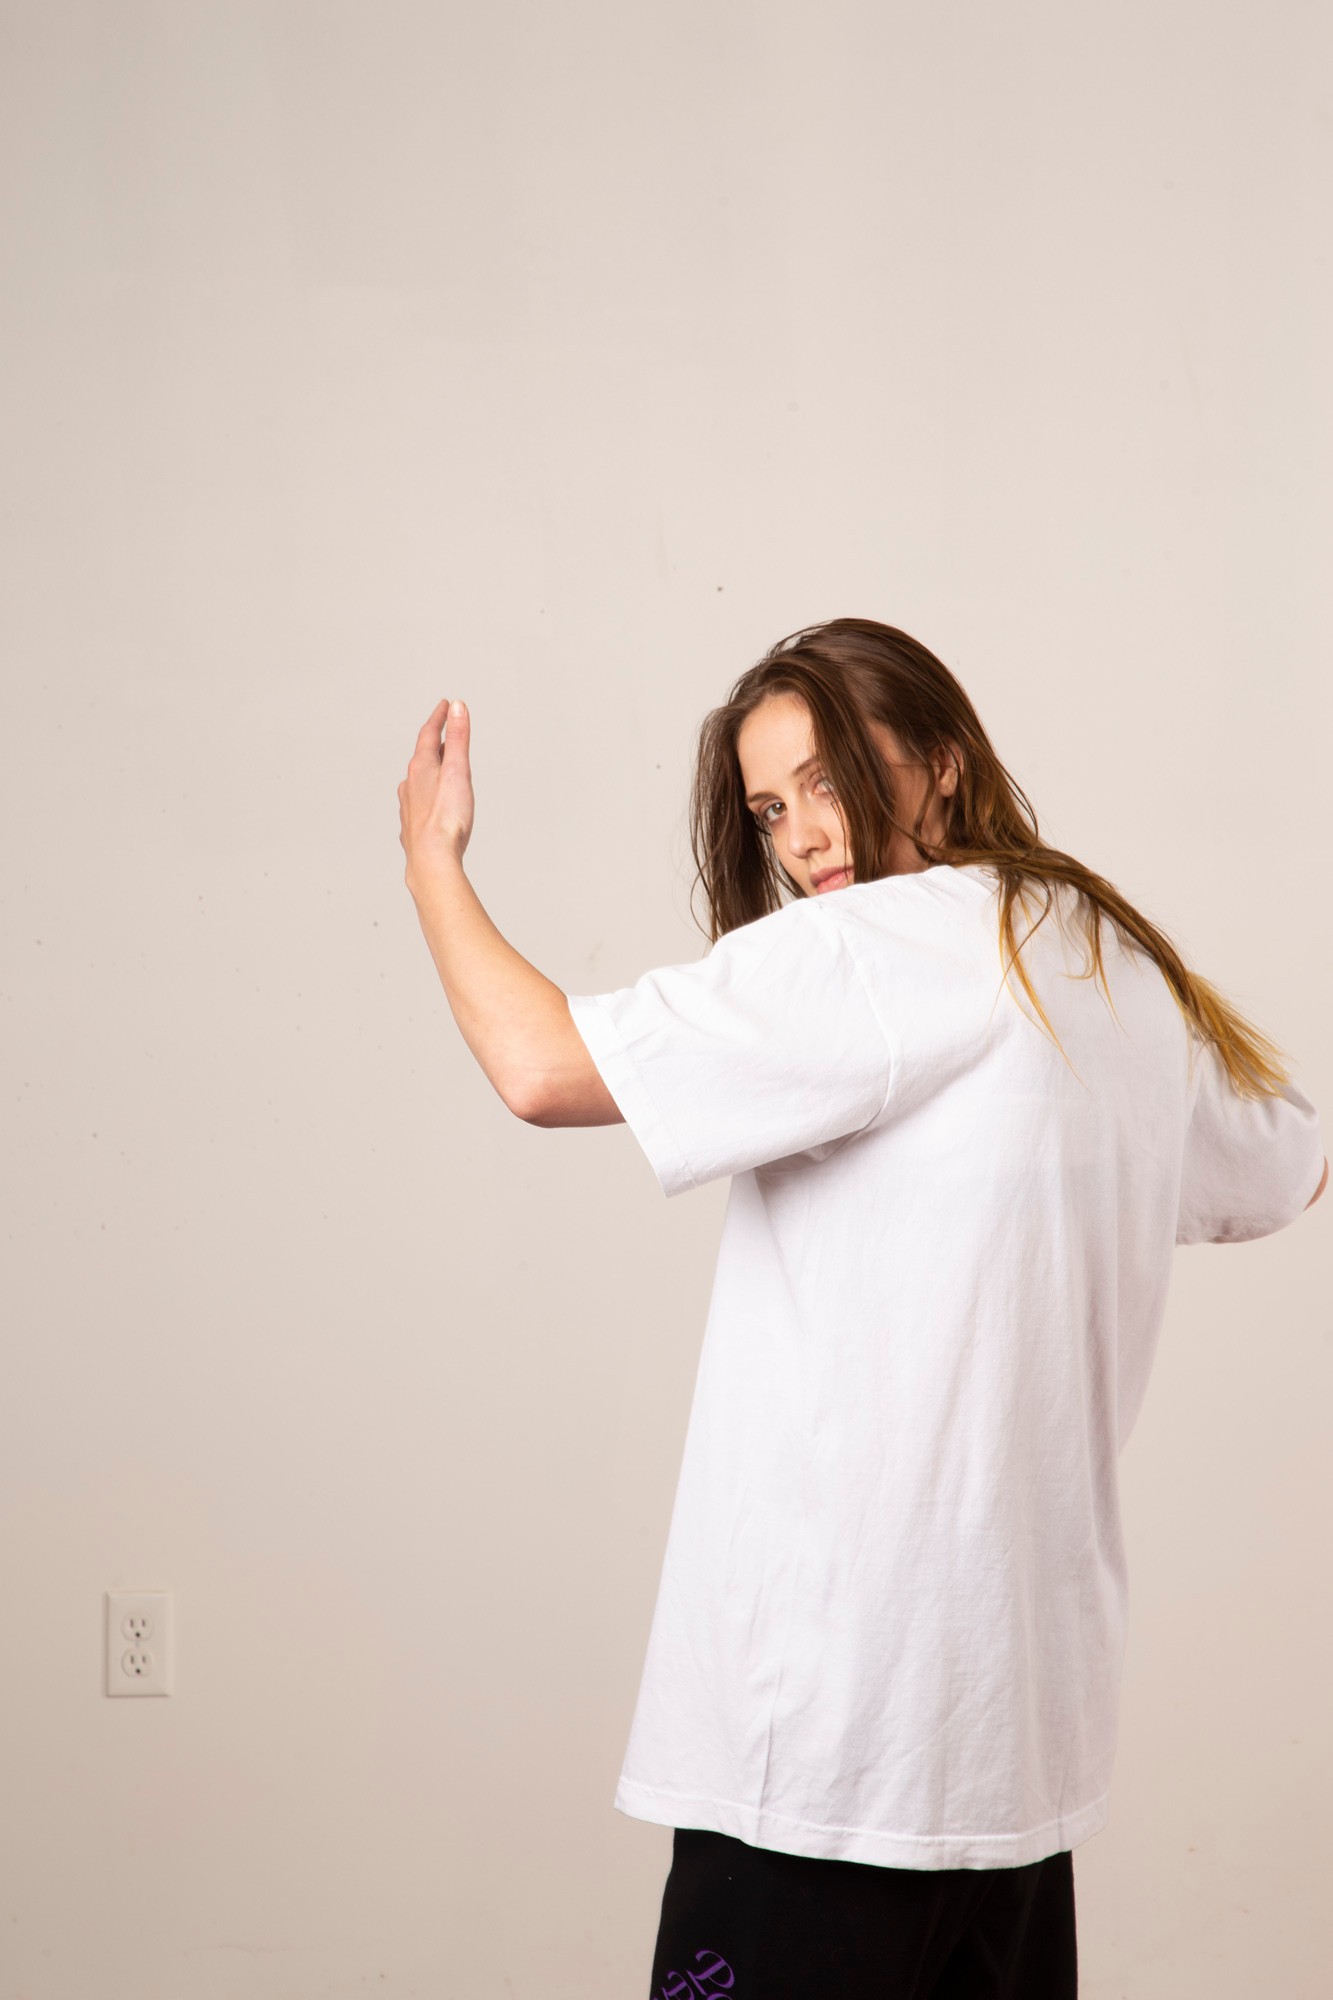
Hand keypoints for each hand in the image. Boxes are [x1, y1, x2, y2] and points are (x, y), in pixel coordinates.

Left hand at [399, 698, 473, 884]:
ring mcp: (409, 806)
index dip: (439, 718)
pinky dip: (427, 793)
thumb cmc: (447, 818)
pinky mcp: (414, 826)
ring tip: (439, 766)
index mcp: (421, 768)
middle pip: (423, 756)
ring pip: (418, 780)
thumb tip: (456, 707)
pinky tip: (431, 803)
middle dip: (436, 742)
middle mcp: (410, 784)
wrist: (431, 859)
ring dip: (430, 769)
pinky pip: (418, 802)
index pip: (429, 734)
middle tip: (444, 731)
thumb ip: (458, 738)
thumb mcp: (458, 770)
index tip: (446, 705)